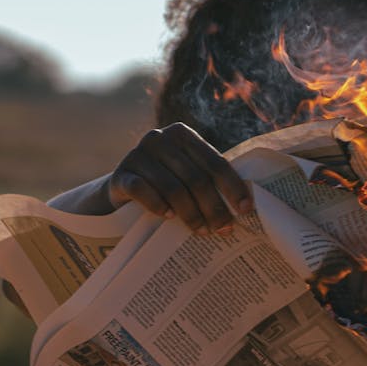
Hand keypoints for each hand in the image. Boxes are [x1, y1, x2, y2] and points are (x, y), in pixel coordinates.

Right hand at [109, 122, 252, 233]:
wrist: (125, 186)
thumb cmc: (166, 180)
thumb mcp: (188, 172)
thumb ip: (209, 179)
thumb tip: (243, 207)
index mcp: (182, 134)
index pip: (214, 162)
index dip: (232, 187)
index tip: (245, 209)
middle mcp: (159, 138)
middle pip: (195, 178)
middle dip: (213, 207)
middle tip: (224, 229)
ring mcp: (137, 154)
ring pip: (173, 188)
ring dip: (190, 213)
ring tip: (202, 231)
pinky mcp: (120, 175)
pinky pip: (143, 191)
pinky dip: (158, 206)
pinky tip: (169, 217)